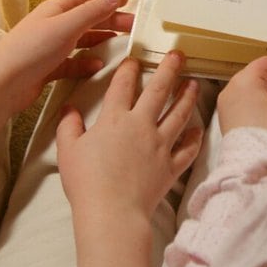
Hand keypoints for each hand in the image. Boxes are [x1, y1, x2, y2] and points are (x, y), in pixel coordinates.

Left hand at [0, 0, 132, 120]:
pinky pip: (72, 62)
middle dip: (109, 19)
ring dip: (100, 40)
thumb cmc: (30, 51)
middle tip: (132, 25)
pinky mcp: (47, 68)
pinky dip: (86, 63)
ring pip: (80, 40)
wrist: (2, 86)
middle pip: (85, 17)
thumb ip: (92, 12)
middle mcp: (51, 25)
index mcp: (54, 10)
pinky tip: (97, 66)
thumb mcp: (66, 27)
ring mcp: (48, 48)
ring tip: (121, 43)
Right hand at [56, 54, 203, 226]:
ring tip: (194, 83)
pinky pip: (188, 149)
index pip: (123, 85)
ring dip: (187, 96)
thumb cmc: (87, 182)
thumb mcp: (68, 151)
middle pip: (159, 91)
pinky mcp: (171, 166)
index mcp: (114, 119)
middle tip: (178, 55)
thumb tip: (69, 109)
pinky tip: (198, 130)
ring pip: (179, 114)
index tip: (134, 59)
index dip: (129, 68)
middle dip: (169, 69)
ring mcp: (160, 145)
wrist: (112, 212)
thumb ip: (68, 126)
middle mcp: (141, 126)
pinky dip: (195, 138)